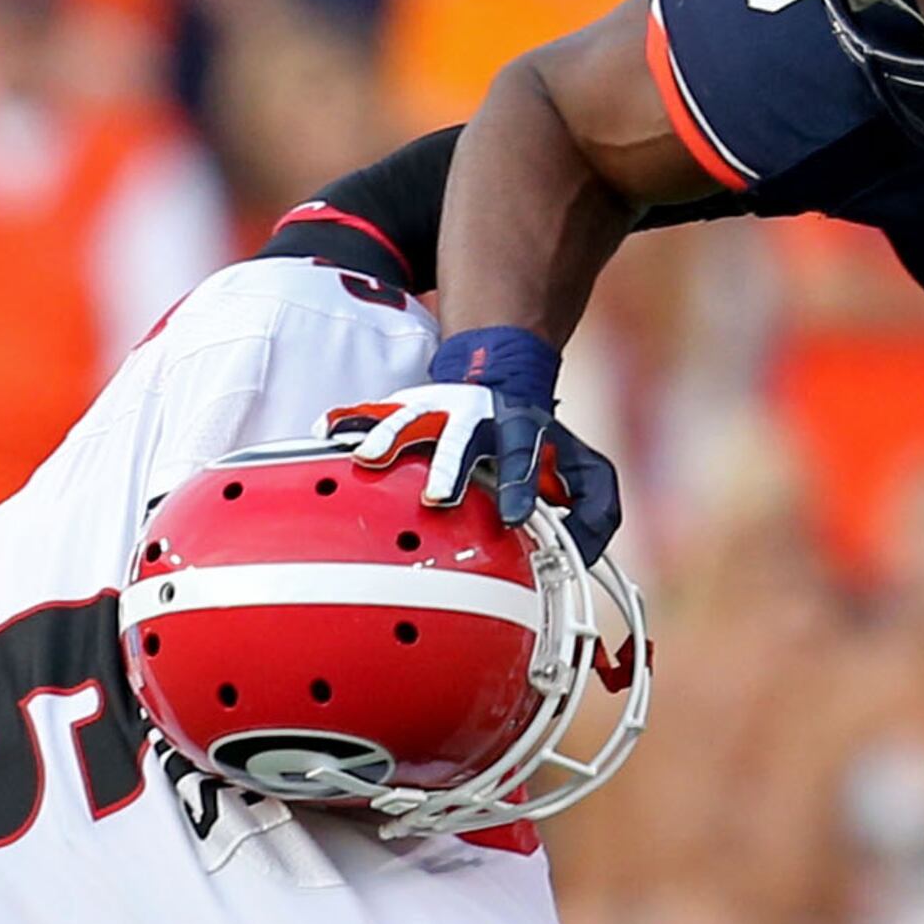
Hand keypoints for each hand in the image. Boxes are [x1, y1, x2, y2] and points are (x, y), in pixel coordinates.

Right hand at [350, 326, 624, 559]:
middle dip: (449, 468)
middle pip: (463, 442)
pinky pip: (375, 413)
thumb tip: (583, 553)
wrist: (501, 371)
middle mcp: (478, 422)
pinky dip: (351, 421)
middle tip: (438, 497)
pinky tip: (327, 431)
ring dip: (391, 439)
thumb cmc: (540, 440)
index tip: (514, 516)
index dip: (522, 486)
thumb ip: (596, 513)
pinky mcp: (407, 408)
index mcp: (522, 435)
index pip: (525, 460)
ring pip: (413, 422)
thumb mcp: (584, 470)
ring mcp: (439, 413)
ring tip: (367, 458)